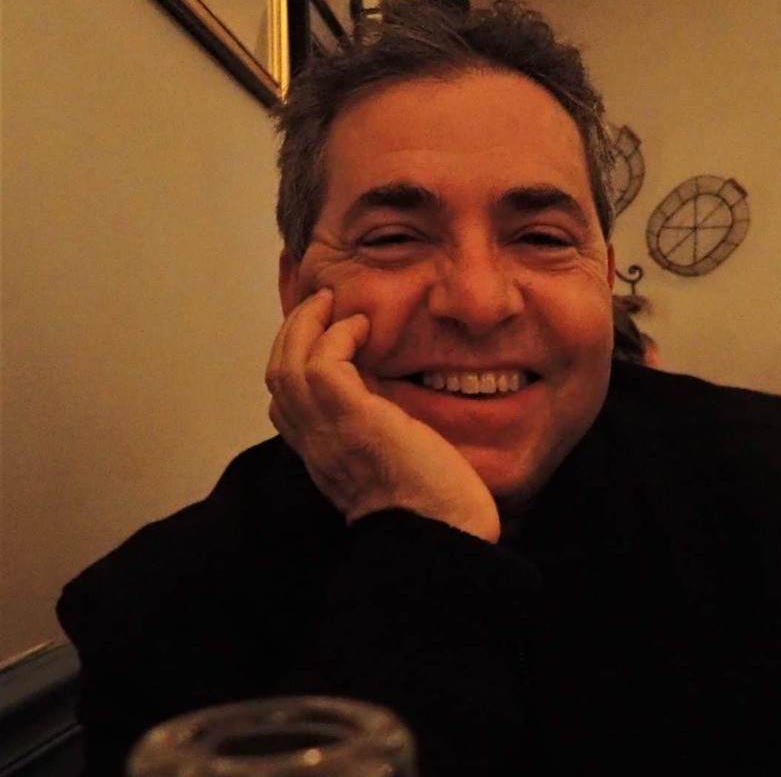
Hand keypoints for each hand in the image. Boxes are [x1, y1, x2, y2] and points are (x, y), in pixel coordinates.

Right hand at [266, 289, 499, 542]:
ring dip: (307, 324)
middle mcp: (315, 444)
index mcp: (324, 456)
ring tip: (333, 303)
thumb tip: (387, 388)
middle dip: (293, 333)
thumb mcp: (393, 459)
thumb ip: (378, 427)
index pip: (286, 404)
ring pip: (287, 365)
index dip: (294, 363)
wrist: (444, 538)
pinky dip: (336, 336)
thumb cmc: (433, 507)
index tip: (321, 335)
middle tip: (320, 304)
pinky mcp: (352, 420)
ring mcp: (328, 432)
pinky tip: (362, 327)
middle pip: (276, 376)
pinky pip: (322, 364)